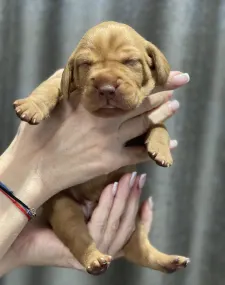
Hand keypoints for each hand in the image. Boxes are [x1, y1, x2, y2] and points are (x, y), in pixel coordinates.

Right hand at [0, 70, 188, 207]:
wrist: (35, 168)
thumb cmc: (36, 136)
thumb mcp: (47, 103)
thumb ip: (64, 83)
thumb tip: (76, 69)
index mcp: (87, 101)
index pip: (122, 85)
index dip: (144, 78)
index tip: (161, 71)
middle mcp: (103, 118)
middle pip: (139, 103)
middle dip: (162, 92)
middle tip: (179, 83)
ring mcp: (109, 139)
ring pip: (143, 124)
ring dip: (162, 114)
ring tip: (176, 106)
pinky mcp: (111, 160)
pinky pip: (139, 153)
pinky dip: (155, 148)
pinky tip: (171, 144)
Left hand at [0, 173, 154, 273]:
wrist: (25, 233)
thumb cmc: (53, 216)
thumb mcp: (84, 206)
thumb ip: (101, 200)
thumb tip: (118, 180)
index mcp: (104, 241)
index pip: (130, 230)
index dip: (143, 217)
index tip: (149, 196)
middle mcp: (101, 250)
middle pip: (125, 224)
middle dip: (134, 198)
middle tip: (139, 177)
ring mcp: (92, 251)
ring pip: (115, 224)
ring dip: (124, 199)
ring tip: (128, 178)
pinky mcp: (81, 251)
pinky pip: (98, 225)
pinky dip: (106, 205)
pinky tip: (111, 188)